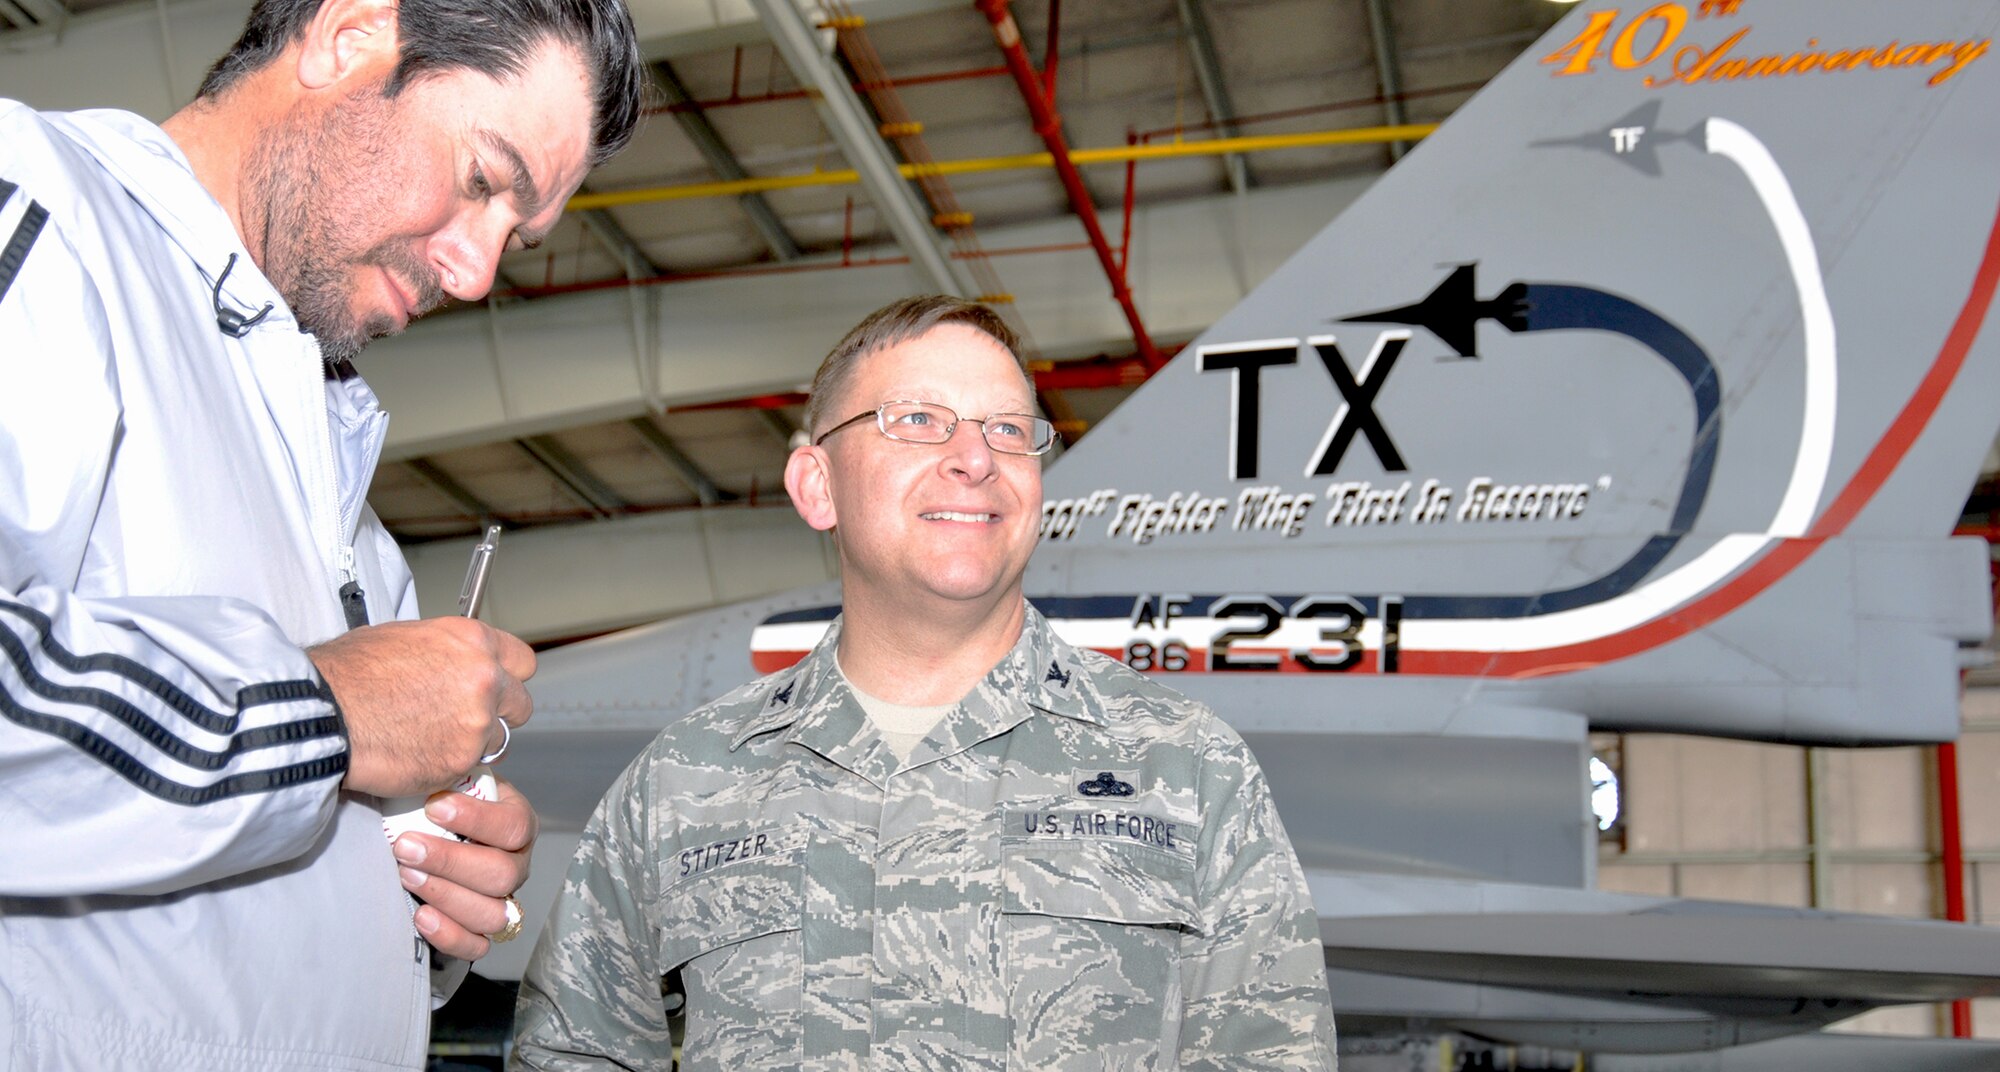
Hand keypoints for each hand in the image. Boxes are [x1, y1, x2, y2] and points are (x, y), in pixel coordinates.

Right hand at [309, 617, 534, 796]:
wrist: (323, 715)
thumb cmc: (348, 676)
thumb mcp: (400, 637)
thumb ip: (443, 650)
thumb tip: (450, 659)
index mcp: (471, 641)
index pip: (522, 661)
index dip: (508, 677)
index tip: (499, 688)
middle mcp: (484, 678)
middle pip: (519, 704)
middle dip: (498, 714)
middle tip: (466, 720)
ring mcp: (476, 722)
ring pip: (497, 740)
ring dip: (473, 743)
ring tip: (432, 740)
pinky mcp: (460, 760)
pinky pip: (468, 767)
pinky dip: (449, 766)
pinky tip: (418, 755)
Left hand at [392, 775, 538, 960]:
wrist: (418, 832)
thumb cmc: (432, 803)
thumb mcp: (446, 778)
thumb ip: (449, 768)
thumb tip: (434, 749)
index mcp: (517, 822)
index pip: (512, 826)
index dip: (476, 820)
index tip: (434, 807)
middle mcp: (517, 863)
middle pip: (502, 874)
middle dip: (450, 861)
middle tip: (405, 846)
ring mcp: (501, 899)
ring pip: (493, 913)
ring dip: (446, 895)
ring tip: (405, 874)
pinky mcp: (479, 929)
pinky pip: (478, 945)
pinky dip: (450, 934)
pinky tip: (420, 915)